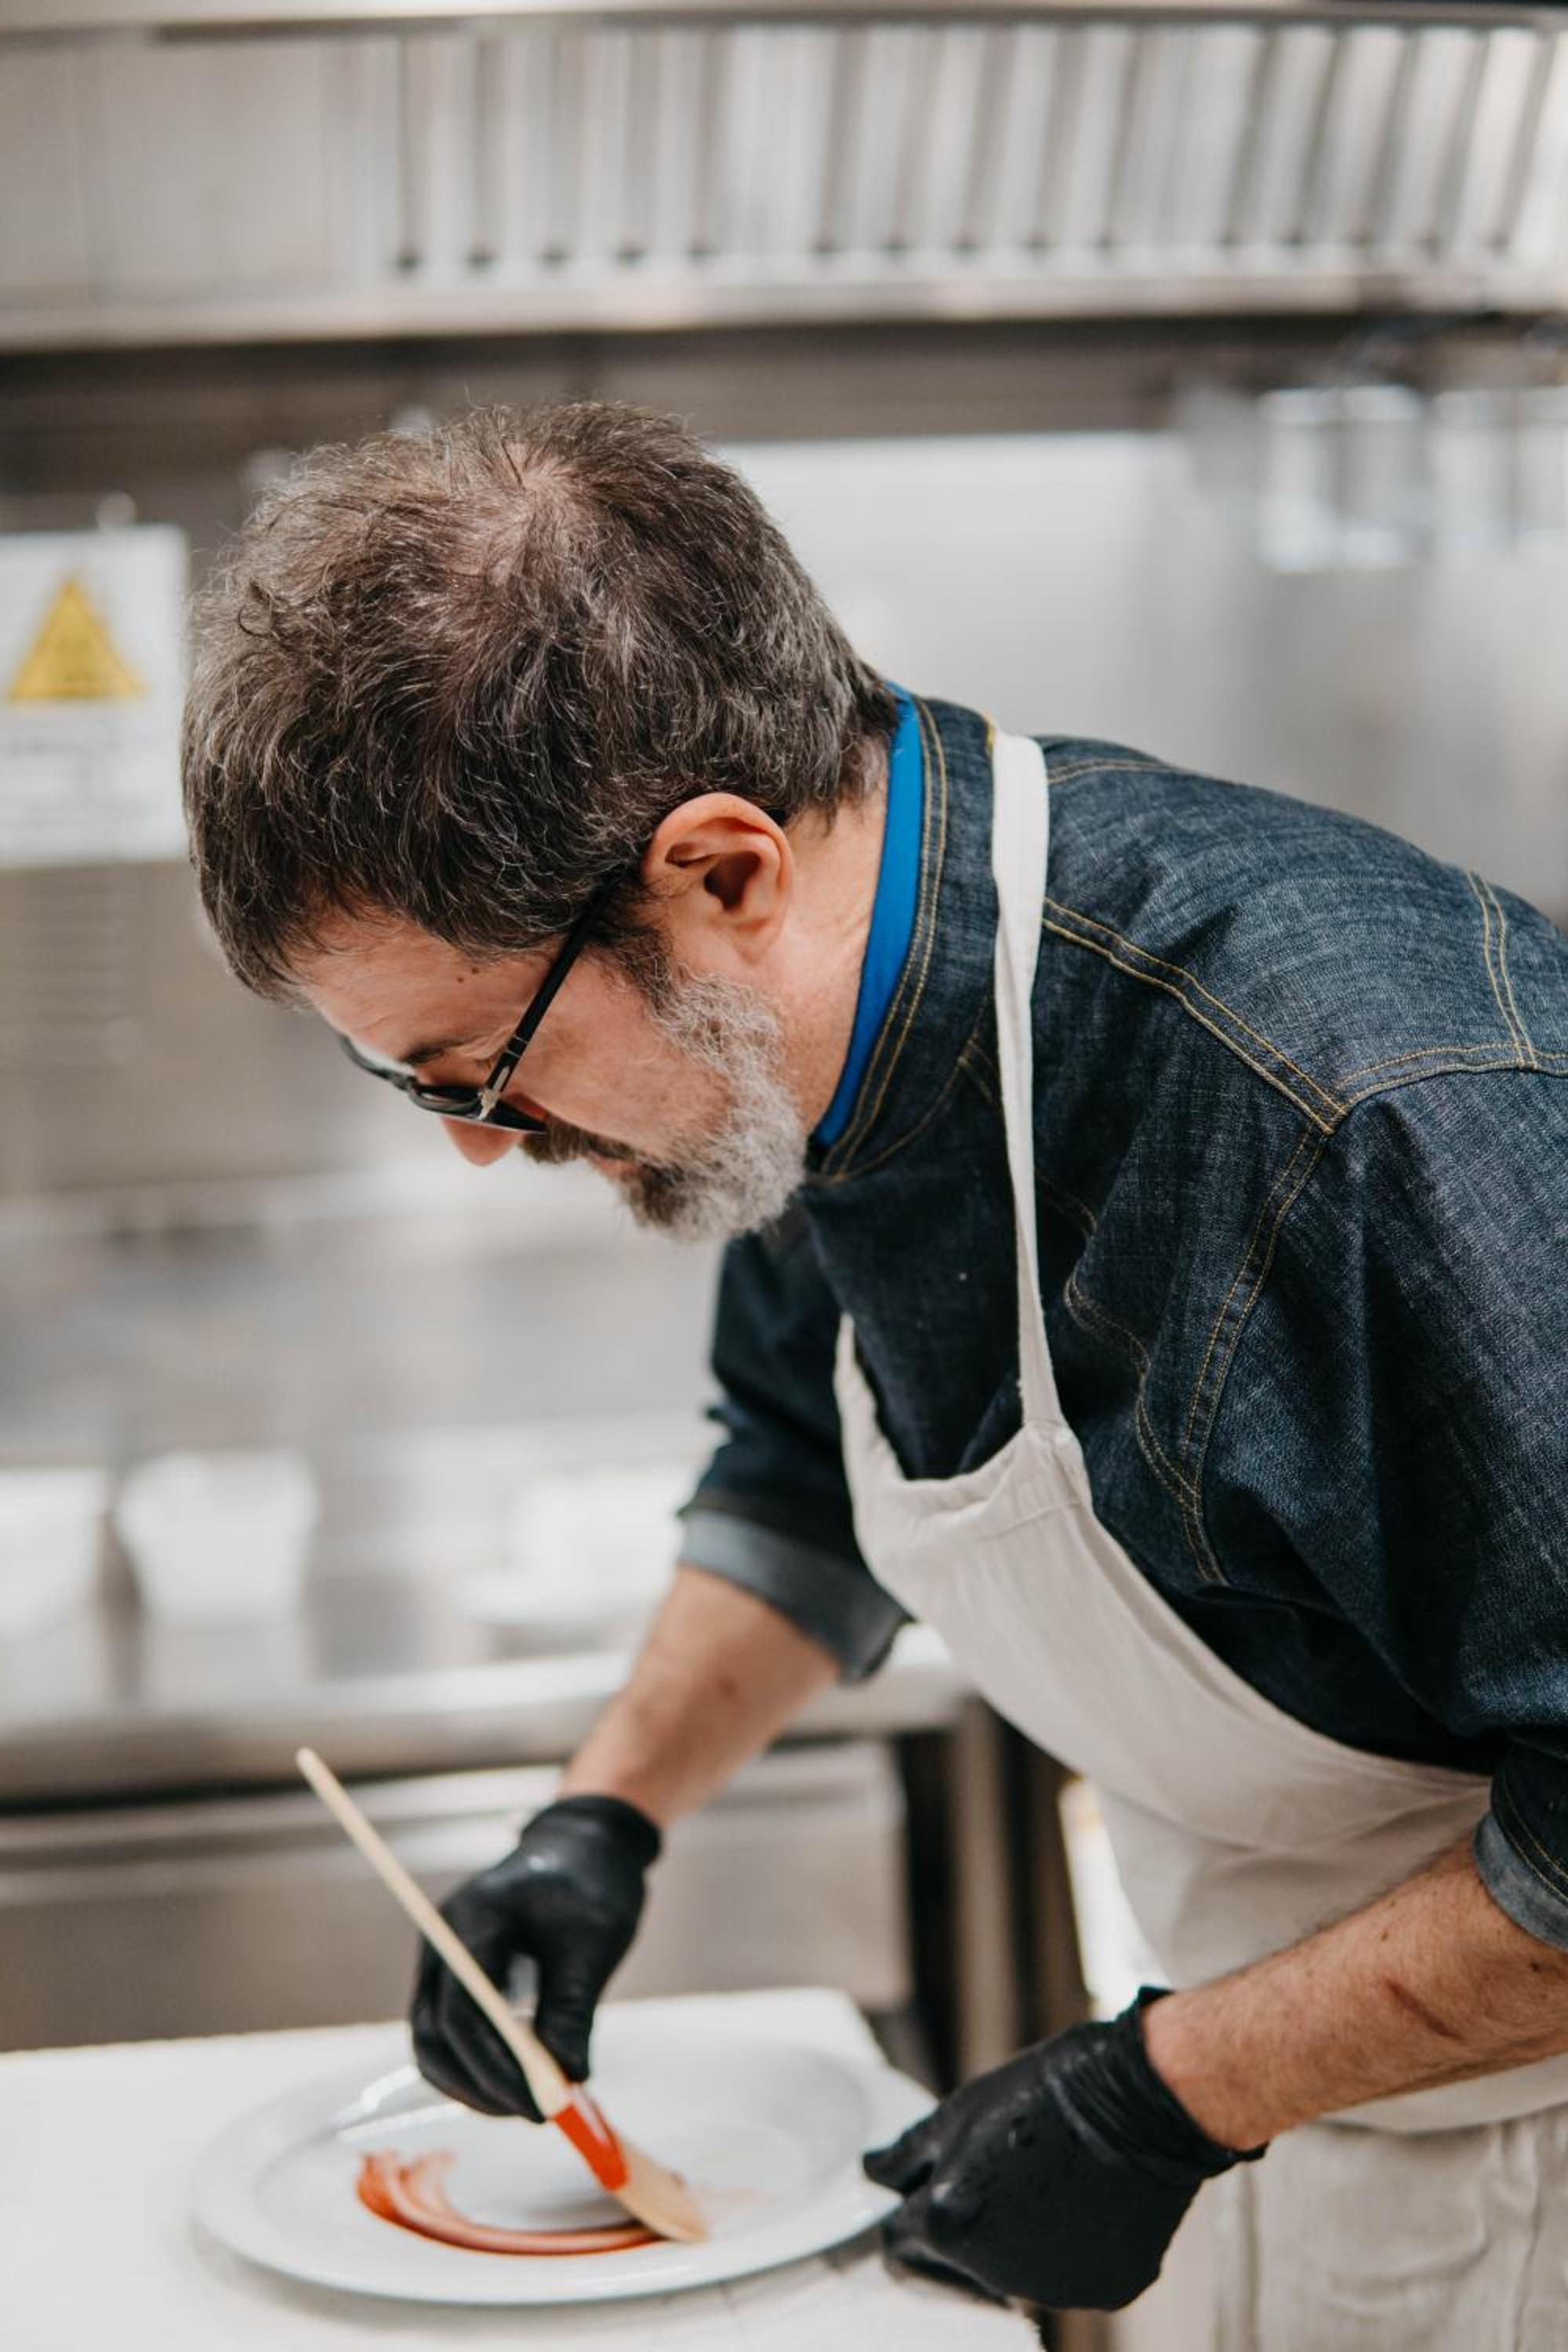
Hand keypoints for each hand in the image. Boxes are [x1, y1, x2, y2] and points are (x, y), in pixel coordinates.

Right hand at [410, 1794, 659, 2118]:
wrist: (583, 1846)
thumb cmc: (591, 1881)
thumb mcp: (593, 1940)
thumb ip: (572, 2008)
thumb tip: (569, 2077)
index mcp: (471, 1922)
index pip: (462, 2014)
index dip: (495, 2068)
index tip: (539, 2105)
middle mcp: (443, 1943)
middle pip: (433, 2036)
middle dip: (478, 2085)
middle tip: (533, 2114)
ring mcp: (443, 1960)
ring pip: (433, 2042)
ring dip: (472, 2083)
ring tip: (528, 2105)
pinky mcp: (456, 1976)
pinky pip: (449, 2033)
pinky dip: (475, 2065)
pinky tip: (516, 2082)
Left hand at [864, 1991, 1260, 2313]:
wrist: (1140, 2099)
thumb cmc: (1046, 2091)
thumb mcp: (961, 2110)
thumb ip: (909, 2154)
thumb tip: (872, 2171)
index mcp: (950, 2225)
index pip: (901, 2243)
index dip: (909, 2214)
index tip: (926, 2192)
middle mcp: (997, 2274)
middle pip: (955, 2267)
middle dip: (960, 2231)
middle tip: (991, 2178)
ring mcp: (1055, 2290)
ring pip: (1014, 2273)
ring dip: (1016, 2240)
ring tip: (1044, 2178)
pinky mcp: (1105, 2291)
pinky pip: (1071, 2275)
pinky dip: (1070, 2247)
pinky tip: (1084, 2198)